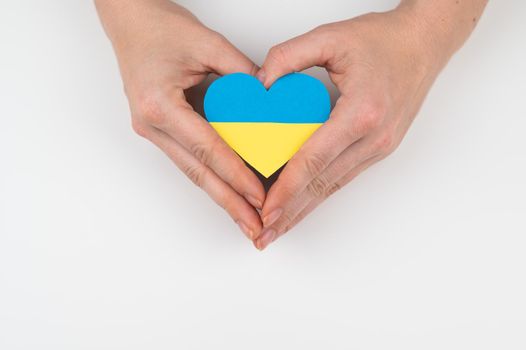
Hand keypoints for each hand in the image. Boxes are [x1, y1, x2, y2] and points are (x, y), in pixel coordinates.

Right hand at [95, 0, 264, 239]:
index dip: (236, 175)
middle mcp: (151, 124)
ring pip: (192, 171)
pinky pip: (189, 158)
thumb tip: (270, 105)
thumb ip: (242, 74)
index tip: (260, 195)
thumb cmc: (160, 26)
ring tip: (244, 217)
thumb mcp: (208, 43)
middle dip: (229, 203)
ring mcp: (152, 129)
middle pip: (197, 173)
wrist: (129, 19)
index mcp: (159, 104)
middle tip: (253, 227)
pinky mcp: (160, 128)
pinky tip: (229, 189)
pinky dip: (212, 175)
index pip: (207, 148)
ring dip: (220, 195)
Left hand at [254, 2, 486, 249]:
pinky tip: (304, 204)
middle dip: (291, 213)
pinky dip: (320, 193)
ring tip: (279, 229)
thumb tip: (259, 85)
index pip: (314, 160)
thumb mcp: (330, 37)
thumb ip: (288, 56)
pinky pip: (343, 177)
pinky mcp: (379, 148)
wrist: (424, 43)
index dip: (286, 190)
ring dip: (304, 210)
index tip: (266, 211)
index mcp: (361, 113)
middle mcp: (374, 137)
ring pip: (333, 186)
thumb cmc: (383, 40)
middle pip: (323, 184)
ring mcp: (379, 147)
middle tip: (264, 235)